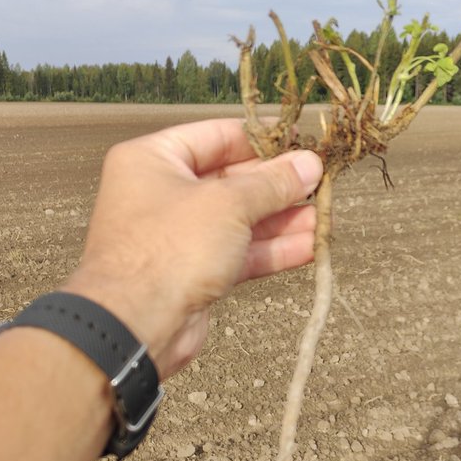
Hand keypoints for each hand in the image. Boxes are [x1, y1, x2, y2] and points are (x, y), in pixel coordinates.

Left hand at [63, 118, 322, 377]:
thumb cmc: (170, 248)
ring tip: (324, 219)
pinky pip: (238, 253)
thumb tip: (310, 164)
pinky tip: (309, 247)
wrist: (136, 324)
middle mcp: (162, 194)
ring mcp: (179, 236)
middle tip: (321, 183)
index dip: (262, 138)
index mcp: (153, 160)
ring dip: (282, 221)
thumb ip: (272, 184)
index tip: (301, 141)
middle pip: (232, 180)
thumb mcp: (228, 204)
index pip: (216, 136)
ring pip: (239, 221)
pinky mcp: (194, 273)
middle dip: (278, 185)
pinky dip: (271, 250)